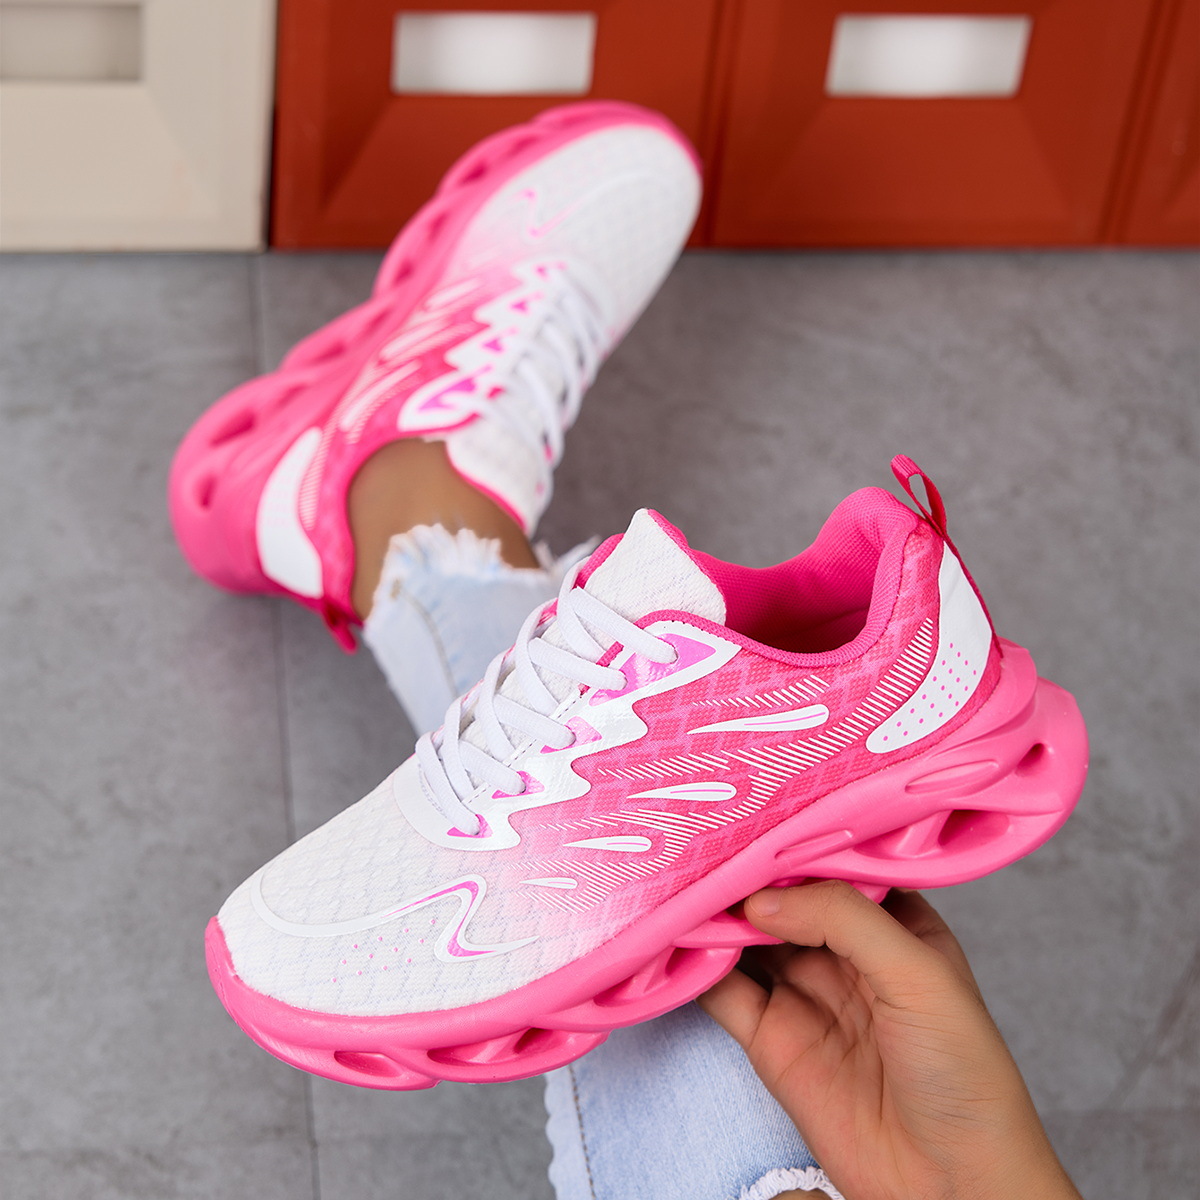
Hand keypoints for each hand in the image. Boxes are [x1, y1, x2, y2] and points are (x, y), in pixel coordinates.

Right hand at [698, 881, 1081, 1199]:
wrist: (955, 1186)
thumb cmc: (967, 1075)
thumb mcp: (918, 974)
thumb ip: (844, 920)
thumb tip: (763, 899)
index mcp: (893, 925)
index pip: (833, 870)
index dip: (793, 846)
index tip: (750, 820)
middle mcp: (845, 953)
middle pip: (783, 902)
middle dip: (745, 878)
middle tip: (704, 851)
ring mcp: (806, 996)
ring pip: (747, 942)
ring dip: (715, 919)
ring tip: (681, 887)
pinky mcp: (772, 1041)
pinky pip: (725, 993)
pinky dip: (698, 969)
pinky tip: (678, 944)